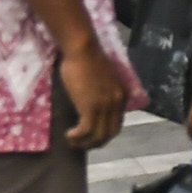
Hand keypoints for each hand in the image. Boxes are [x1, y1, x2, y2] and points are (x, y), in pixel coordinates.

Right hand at [55, 38, 127, 152]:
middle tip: (81, 144)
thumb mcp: (102, 79)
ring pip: (98, 136)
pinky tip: (69, 135)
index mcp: (122, 95)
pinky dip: (77, 137)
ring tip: (72, 142)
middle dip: (95, 142)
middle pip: (110, 133)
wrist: (82, 48)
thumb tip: (92, 106)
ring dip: (84, 143)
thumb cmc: (87, 58)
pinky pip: (86, 131)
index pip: (116, 123)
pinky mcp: (91, 107)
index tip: (90, 135)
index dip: (103, 133)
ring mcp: (105, 106)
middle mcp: (117, 103)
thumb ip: (103, 93)